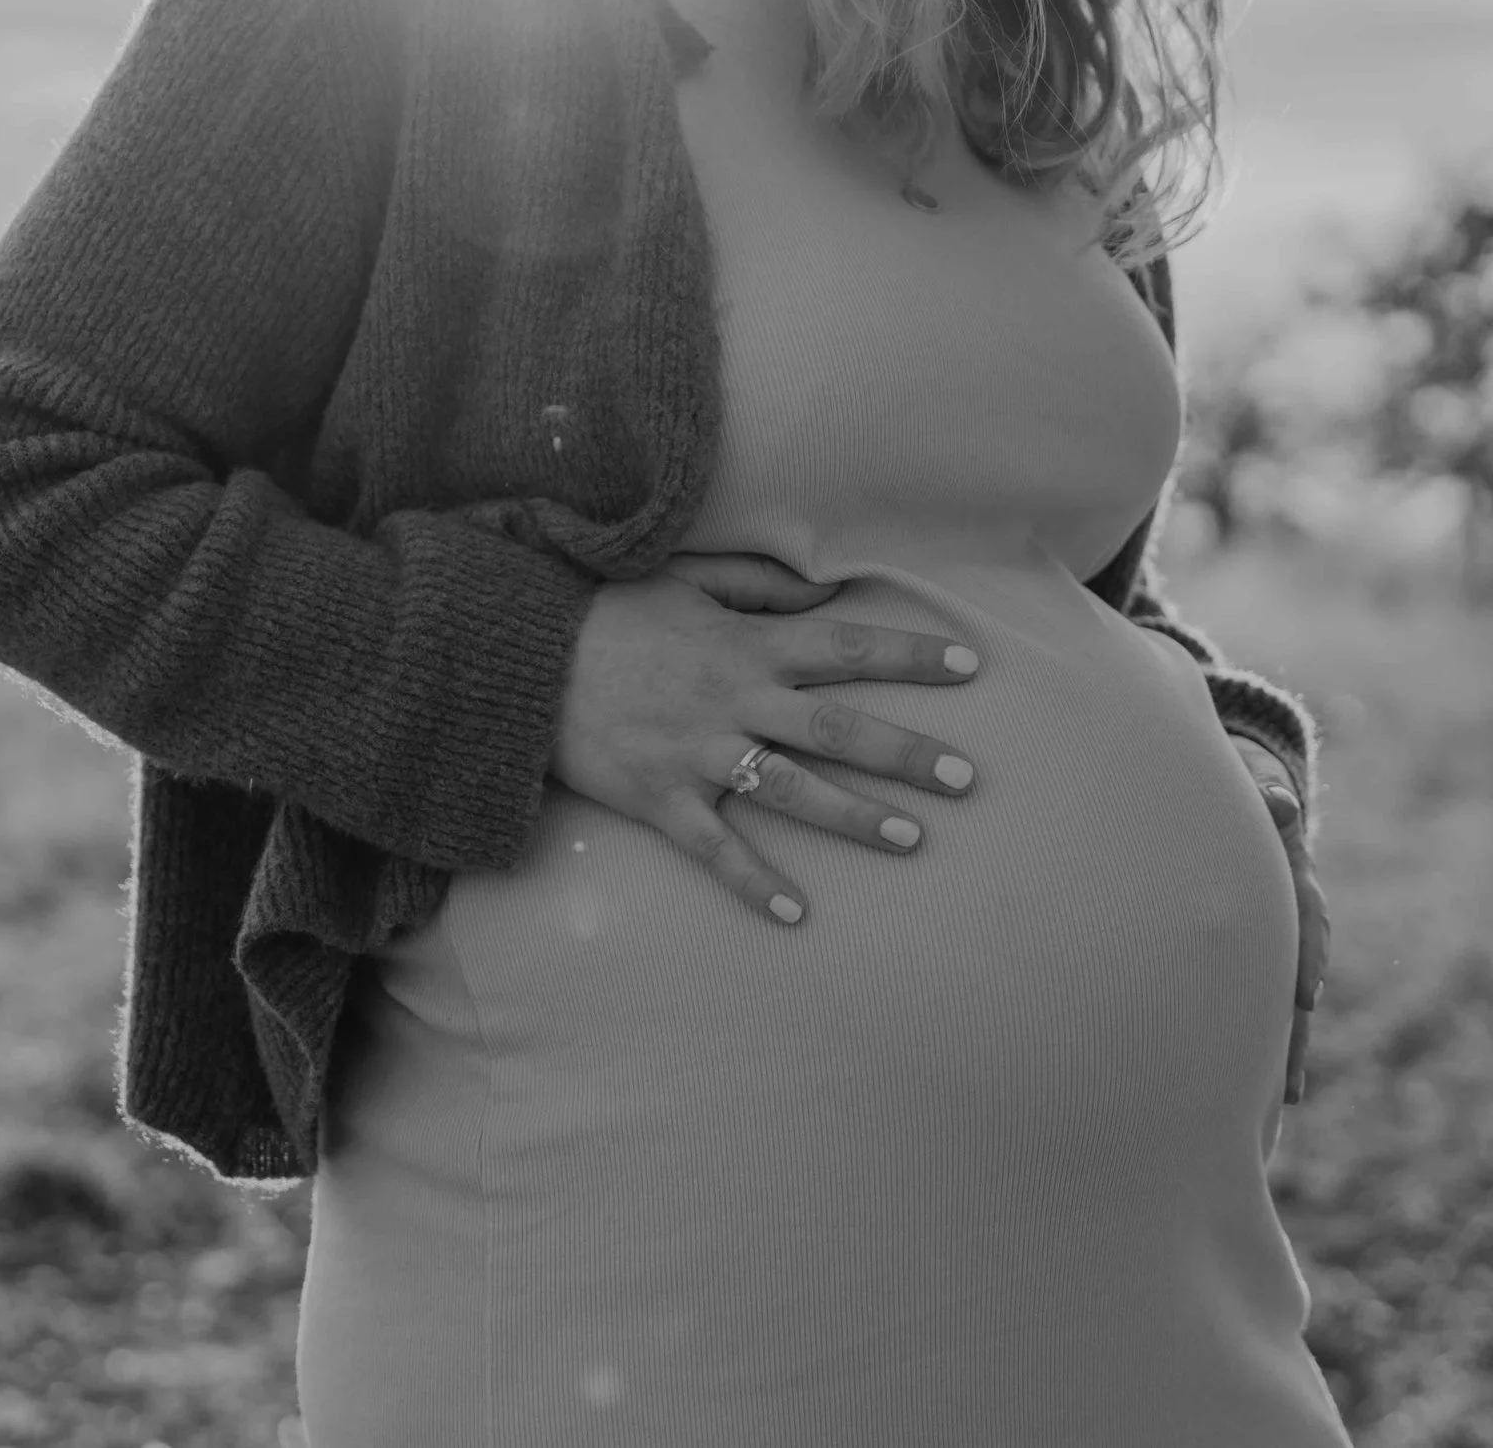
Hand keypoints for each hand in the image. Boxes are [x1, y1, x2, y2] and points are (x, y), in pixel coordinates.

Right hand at [550, 551, 984, 926]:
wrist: (522, 658)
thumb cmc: (608, 614)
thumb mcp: (687, 580)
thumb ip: (761, 585)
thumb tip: (829, 589)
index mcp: (748, 646)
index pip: (847, 647)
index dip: (911, 654)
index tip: (970, 664)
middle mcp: (736, 702)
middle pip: (839, 729)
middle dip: (907, 753)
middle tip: (967, 777)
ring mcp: (700, 755)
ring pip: (793, 791)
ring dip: (854, 817)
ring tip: (911, 838)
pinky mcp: (662, 800)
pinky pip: (714, 849)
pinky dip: (752, 882)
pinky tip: (794, 912)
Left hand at [1229, 734, 1328, 1105]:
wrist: (1254, 802)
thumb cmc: (1246, 799)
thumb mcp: (1257, 793)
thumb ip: (1266, 801)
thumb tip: (1277, 800)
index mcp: (1296, 883)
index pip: (1307, 924)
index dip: (1306, 958)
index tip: (1304, 995)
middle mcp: (1295, 922)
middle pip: (1300, 980)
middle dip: (1294, 1029)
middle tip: (1289, 1081)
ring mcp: (1278, 943)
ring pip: (1283, 1001)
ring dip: (1284, 1047)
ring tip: (1284, 1098)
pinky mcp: (1258, 957)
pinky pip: (1262, 999)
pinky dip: (1262, 1037)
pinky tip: (1260, 1082)